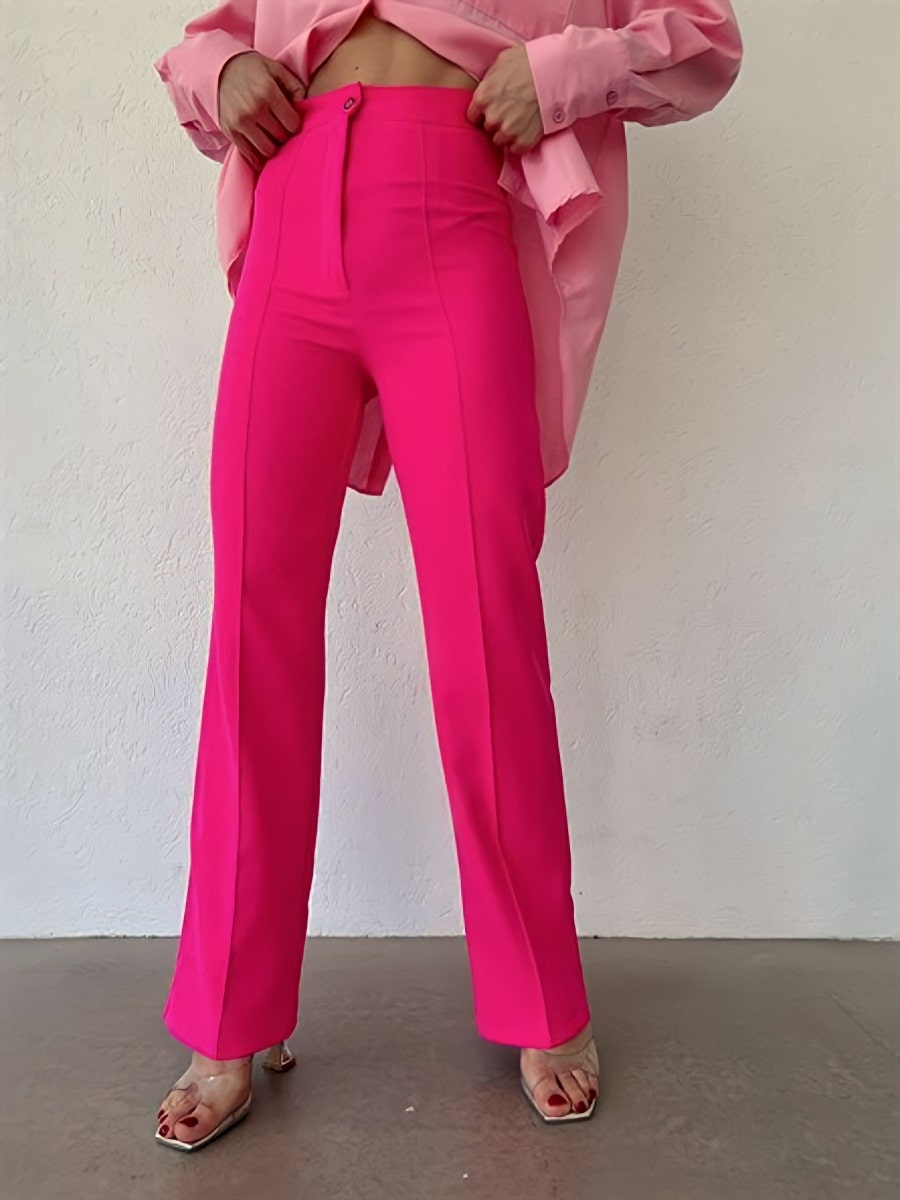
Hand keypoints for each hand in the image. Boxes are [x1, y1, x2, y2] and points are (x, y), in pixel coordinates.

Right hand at [217, 51, 306, 171]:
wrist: (218, 68)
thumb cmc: (250, 69)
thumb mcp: (275, 68)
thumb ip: (294, 86)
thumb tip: (304, 105)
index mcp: (267, 92)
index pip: (292, 124)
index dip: (295, 123)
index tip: (290, 119)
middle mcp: (253, 109)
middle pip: (281, 137)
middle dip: (284, 134)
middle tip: (281, 127)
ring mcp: (240, 122)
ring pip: (267, 150)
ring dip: (272, 145)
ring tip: (271, 135)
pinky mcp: (230, 132)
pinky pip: (249, 155)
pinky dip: (257, 155)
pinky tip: (260, 146)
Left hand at [466, 45, 542, 154]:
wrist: (556, 72)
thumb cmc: (530, 61)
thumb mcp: (502, 61)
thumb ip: (490, 79)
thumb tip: (488, 86)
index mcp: (483, 97)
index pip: (473, 116)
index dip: (482, 113)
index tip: (491, 110)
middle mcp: (492, 117)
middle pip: (488, 129)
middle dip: (496, 122)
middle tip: (510, 112)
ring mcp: (508, 131)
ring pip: (500, 141)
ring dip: (507, 134)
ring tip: (519, 121)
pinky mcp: (524, 141)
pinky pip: (516, 149)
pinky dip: (520, 142)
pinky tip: (527, 129)